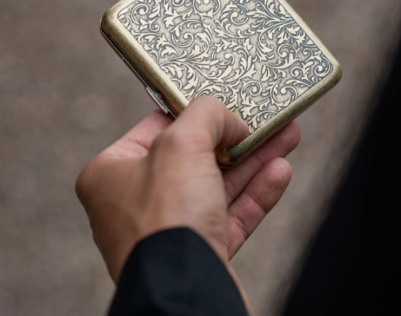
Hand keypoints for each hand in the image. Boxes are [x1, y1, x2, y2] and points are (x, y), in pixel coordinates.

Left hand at [75, 96, 300, 301]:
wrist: (184, 297)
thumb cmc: (165, 220)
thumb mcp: (181, 144)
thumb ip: (205, 116)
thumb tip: (228, 120)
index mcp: (113, 172)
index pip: (158, 127)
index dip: (196, 113)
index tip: (226, 103)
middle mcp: (136, 202)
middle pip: (196, 156)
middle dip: (237, 137)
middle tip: (267, 119)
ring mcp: (169, 231)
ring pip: (219, 185)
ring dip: (255, 160)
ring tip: (287, 136)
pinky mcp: (199, 255)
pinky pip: (231, 216)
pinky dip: (256, 193)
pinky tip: (280, 172)